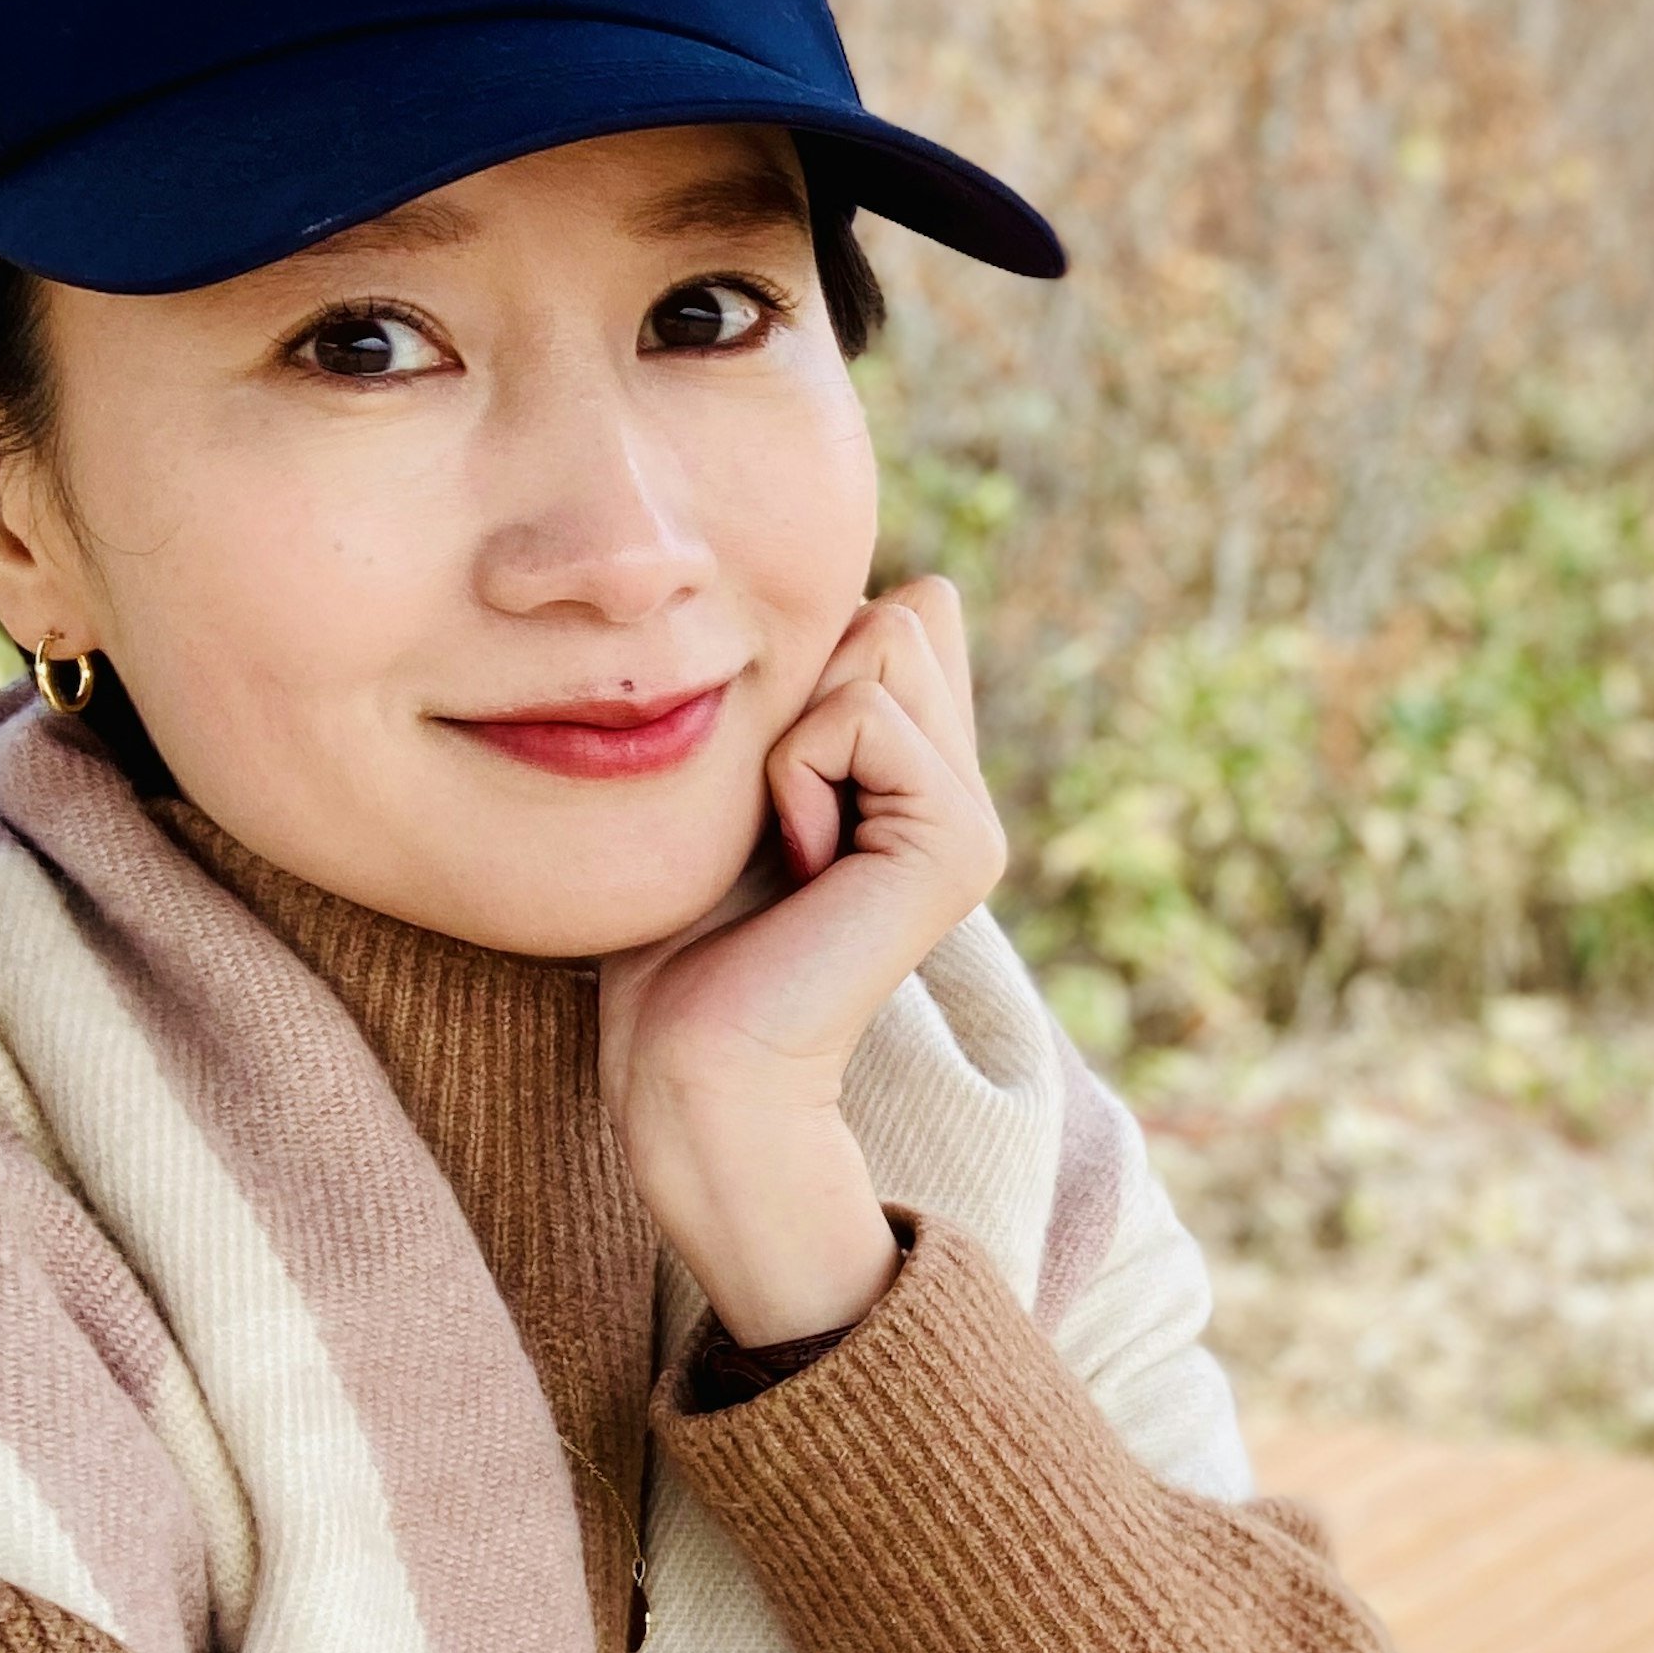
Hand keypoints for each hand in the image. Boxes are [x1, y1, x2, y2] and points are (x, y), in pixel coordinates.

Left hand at [600, 578, 1007, 1344]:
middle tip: (773, 820)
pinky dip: (792, 775)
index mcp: (921, 779)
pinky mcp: (960, 843)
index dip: (801, 676)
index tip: (765, 796)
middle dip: (798, 693)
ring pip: (883, 646)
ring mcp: (972, 822)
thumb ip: (819, 698)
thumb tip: (925, 585)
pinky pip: (860, 718)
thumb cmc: (681, 940)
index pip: (894, 620)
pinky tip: (798, 866)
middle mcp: (962, 795)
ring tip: (784, 843)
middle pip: (891, 618)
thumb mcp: (743, 783)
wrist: (695, 1067)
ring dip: (789, 734)